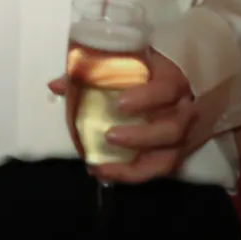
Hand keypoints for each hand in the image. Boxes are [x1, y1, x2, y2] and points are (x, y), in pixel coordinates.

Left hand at [49, 52, 202, 182]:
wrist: (173, 86)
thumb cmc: (145, 73)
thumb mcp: (125, 65)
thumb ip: (92, 73)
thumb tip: (56, 86)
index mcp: (172, 82)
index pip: (166, 90)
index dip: (146, 98)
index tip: (120, 103)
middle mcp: (183, 111)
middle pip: (172, 130)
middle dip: (141, 137)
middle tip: (110, 136)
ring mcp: (183, 137)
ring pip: (169, 158)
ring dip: (134, 166)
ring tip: (102, 166)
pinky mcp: (176, 154)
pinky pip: (159, 170)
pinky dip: (131, 174)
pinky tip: (105, 172)